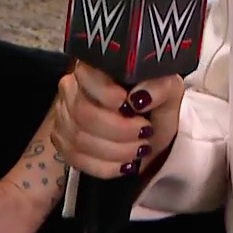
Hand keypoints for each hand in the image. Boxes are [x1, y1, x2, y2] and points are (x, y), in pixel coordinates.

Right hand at [53, 62, 182, 178]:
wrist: (149, 134)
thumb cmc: (155, 106)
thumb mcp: (169, 91)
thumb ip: (160, 86)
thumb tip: (140, 96)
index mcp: (94, 67)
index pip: (86, 75)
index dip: (105, 92)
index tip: (130, 104)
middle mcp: (71, 88)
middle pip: (82, 113)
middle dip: (119, 129)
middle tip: (144, 132)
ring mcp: (63, 116)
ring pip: (79, 139)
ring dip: (116, 150)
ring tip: (139, 148)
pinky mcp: (63, 143)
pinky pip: (76, 159)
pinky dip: (105, 166)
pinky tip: (124, 163)